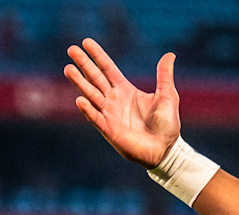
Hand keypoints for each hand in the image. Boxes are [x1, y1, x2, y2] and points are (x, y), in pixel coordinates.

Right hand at [63, 39, 179, 167]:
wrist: (166, 149)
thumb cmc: (167, 124)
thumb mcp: (168, 96)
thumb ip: (164, 76)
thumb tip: (170, 55)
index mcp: (125, 89)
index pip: (108, 68)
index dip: (97, 56)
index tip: (85, 42)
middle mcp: (113, 99)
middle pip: (95, 78)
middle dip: (84, 64)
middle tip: (71, 49)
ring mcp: (109, 114)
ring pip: (91, 94)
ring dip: (80, 82)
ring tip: (68, 69)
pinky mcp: (108, 129)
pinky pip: (95, 117)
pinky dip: (88, 109)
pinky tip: (80, 99)